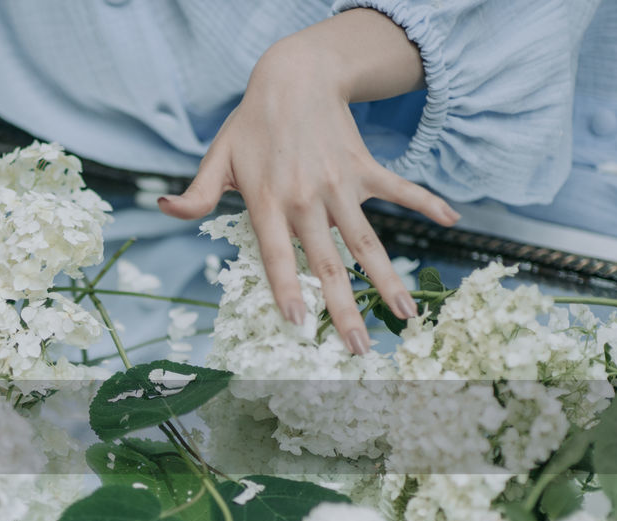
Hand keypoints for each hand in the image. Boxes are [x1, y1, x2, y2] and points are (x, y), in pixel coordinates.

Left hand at [159, 10, 459, 353]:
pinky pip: (399, 189)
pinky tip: (452, 221)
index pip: (277, 255)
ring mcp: (340, 184)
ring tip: (406, 315)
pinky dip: (426, 202)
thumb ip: (195, 193)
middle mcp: (306, 198)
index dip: (287, 288)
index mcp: (268, 202)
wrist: (295, 76)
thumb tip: (164, 209)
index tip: (299, 323)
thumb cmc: (251, 124)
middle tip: (359, 349)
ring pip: (367, 240)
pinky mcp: (365, 168)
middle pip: (328, 262)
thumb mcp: (217, 157)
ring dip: (387, 279)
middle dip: (344, 309)